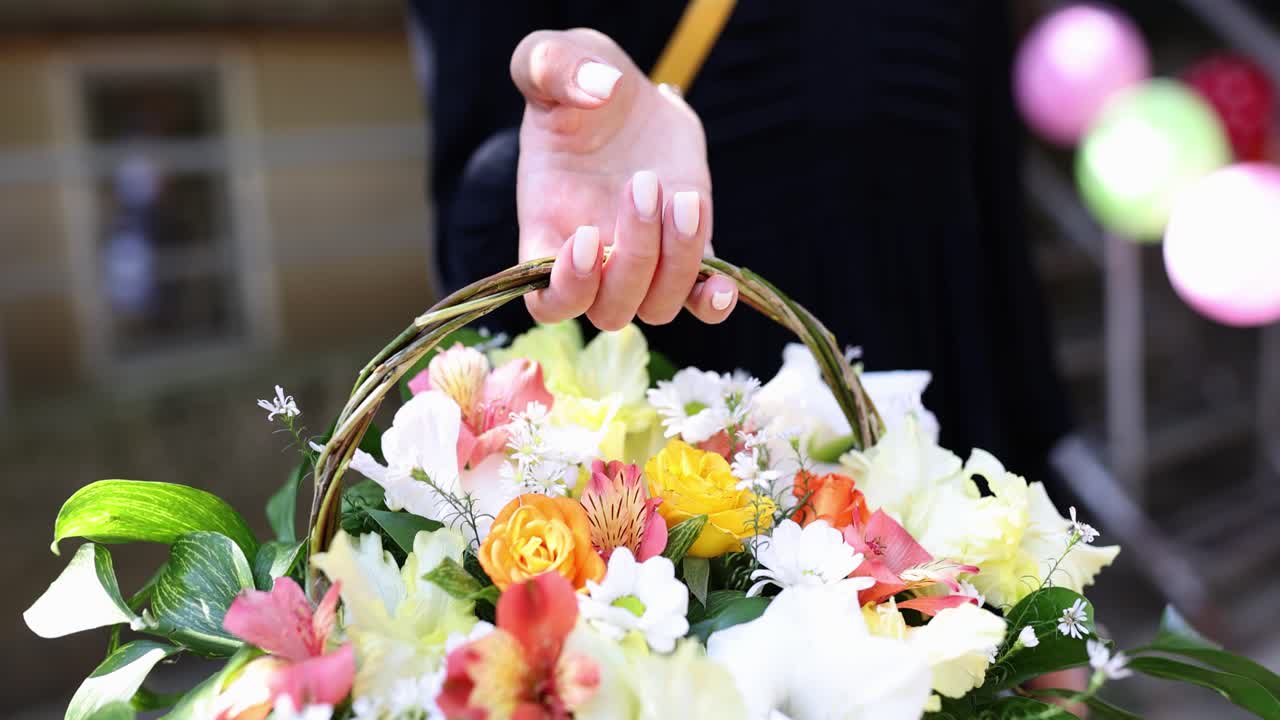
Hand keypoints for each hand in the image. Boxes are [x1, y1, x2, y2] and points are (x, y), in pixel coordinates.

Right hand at [510, 28, 736, 329]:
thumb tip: (599, 89)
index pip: (546, 302)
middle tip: (642, 183)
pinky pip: (700, 300)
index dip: (566, 287)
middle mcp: (594, 260)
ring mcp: (644, 260)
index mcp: (548, 230)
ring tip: (683, 196)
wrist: (617, 90)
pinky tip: (722, 281)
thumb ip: (553, 67)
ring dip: (676, 264)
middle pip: (610, 311)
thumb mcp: (549, 59)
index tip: (584, 236)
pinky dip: (712, 301)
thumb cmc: (572, 81)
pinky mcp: (686, 246)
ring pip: (658, 307)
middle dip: (633, 258)